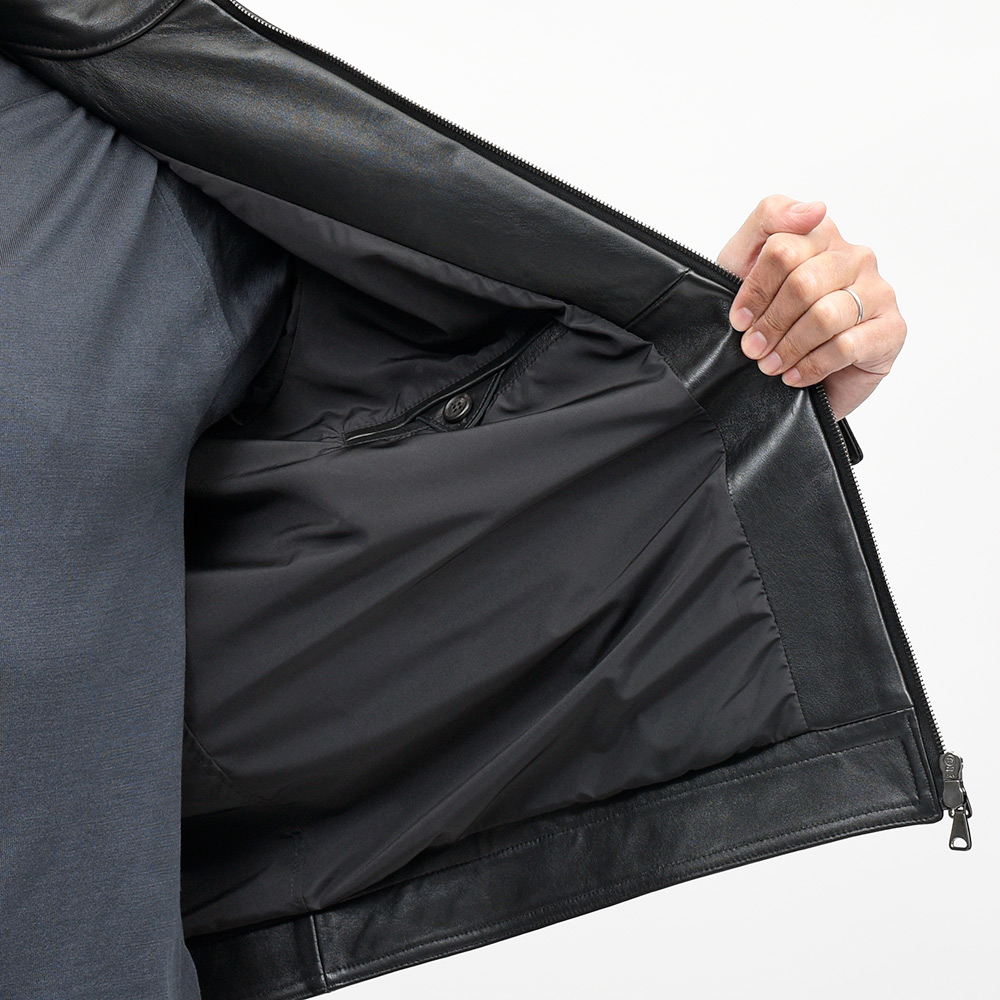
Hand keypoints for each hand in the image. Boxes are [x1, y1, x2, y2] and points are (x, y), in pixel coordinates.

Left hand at [717, 194, 907, 420]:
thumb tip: (815, 209)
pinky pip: (846, 345)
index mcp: (822, 235)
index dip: (755, 291)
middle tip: (753, 349)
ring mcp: (878, 292)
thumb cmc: (767, 314)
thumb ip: (769, 218)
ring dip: (789, 346)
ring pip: (825, 315)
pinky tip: (795, 376)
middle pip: (803, 283)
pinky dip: (812, 365)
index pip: (784, 250)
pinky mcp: (891, 329)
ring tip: (770, 365)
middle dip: (770, 322)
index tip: (739, 320)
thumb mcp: (745, 261)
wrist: (790, 376)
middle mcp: (856, 258)